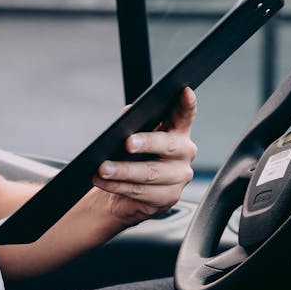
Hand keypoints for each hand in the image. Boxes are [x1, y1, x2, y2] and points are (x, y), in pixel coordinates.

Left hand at [92, 86, 197, 226]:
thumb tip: (127, 116)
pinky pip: (140, 192)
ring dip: (123, 171)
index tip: (185, 91)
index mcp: (178, 131)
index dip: (187, 104)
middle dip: (146, 143)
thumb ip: (134, 120)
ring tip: (103, 168)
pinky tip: (104, 181)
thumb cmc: (134, 156)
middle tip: (127, 143)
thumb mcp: (134, 133)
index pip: (185, 114)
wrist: (128, 192)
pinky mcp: (168, 198)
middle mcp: (184, 153)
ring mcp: (179, 177)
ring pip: (150, 173)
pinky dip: (118, 186)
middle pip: (167, 145)